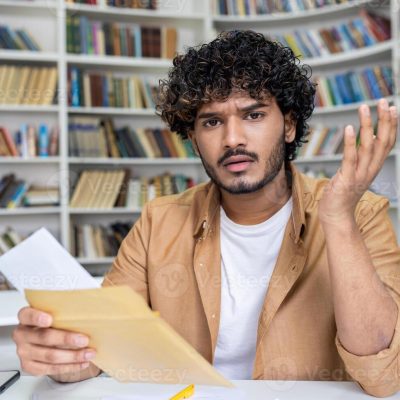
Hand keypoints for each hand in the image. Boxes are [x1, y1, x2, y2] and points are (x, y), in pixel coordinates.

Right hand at [13, 307, 96, 375]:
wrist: (41, 338)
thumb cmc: (51, 321)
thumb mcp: (54, 311)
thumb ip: (64, 310)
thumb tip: (89, 305)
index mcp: (26, 317)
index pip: (28, 315)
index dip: (38, 317)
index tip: (50, 319)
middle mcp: (22, 334)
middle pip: (44, 337)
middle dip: (67, 339)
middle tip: (84, 340)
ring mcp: (25, 352)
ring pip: (50, 356)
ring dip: (73, 356)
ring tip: (88, 353)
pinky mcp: (30, 366)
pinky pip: (51, 369)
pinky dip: (69, 366)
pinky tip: (81, 362)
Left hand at [318, 98, 397, 225]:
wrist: (336, 217)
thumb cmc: (343, 194)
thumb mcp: (355, 172)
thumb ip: (363, 157)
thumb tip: (368, 137)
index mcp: (373, 168)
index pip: (387, 144)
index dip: (391, 125)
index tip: (392, 107)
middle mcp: (370, 170)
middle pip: (382, 142)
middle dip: (384, 121)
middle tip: (383, 101)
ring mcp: (359, 176)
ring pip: (368, 147)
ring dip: (367, 126)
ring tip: (364, 108)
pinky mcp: (346, 180)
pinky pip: (350, 158)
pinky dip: (351, 142)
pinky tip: (349, 128)